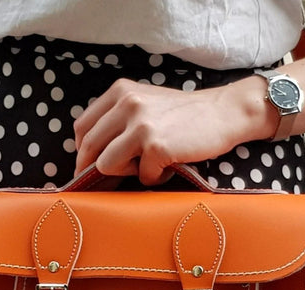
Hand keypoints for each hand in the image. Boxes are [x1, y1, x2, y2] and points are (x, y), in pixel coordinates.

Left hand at [73, 77, 274, 185]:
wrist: (223, 113)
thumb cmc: (184, 114)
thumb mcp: (145, 103)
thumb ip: (118, 119)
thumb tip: (92, 153)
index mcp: (120, 92)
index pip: (83, 126)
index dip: (82, 151)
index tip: (87, 166)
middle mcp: (126, 104)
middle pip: (89, 147)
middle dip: (92, 170)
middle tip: (103, 182)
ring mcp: (140, 126)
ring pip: (106, 165)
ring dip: (126, 173)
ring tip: (148, 166)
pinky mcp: (156, 147)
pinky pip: (142, 176)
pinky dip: (155, 178)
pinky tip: (169, 166)